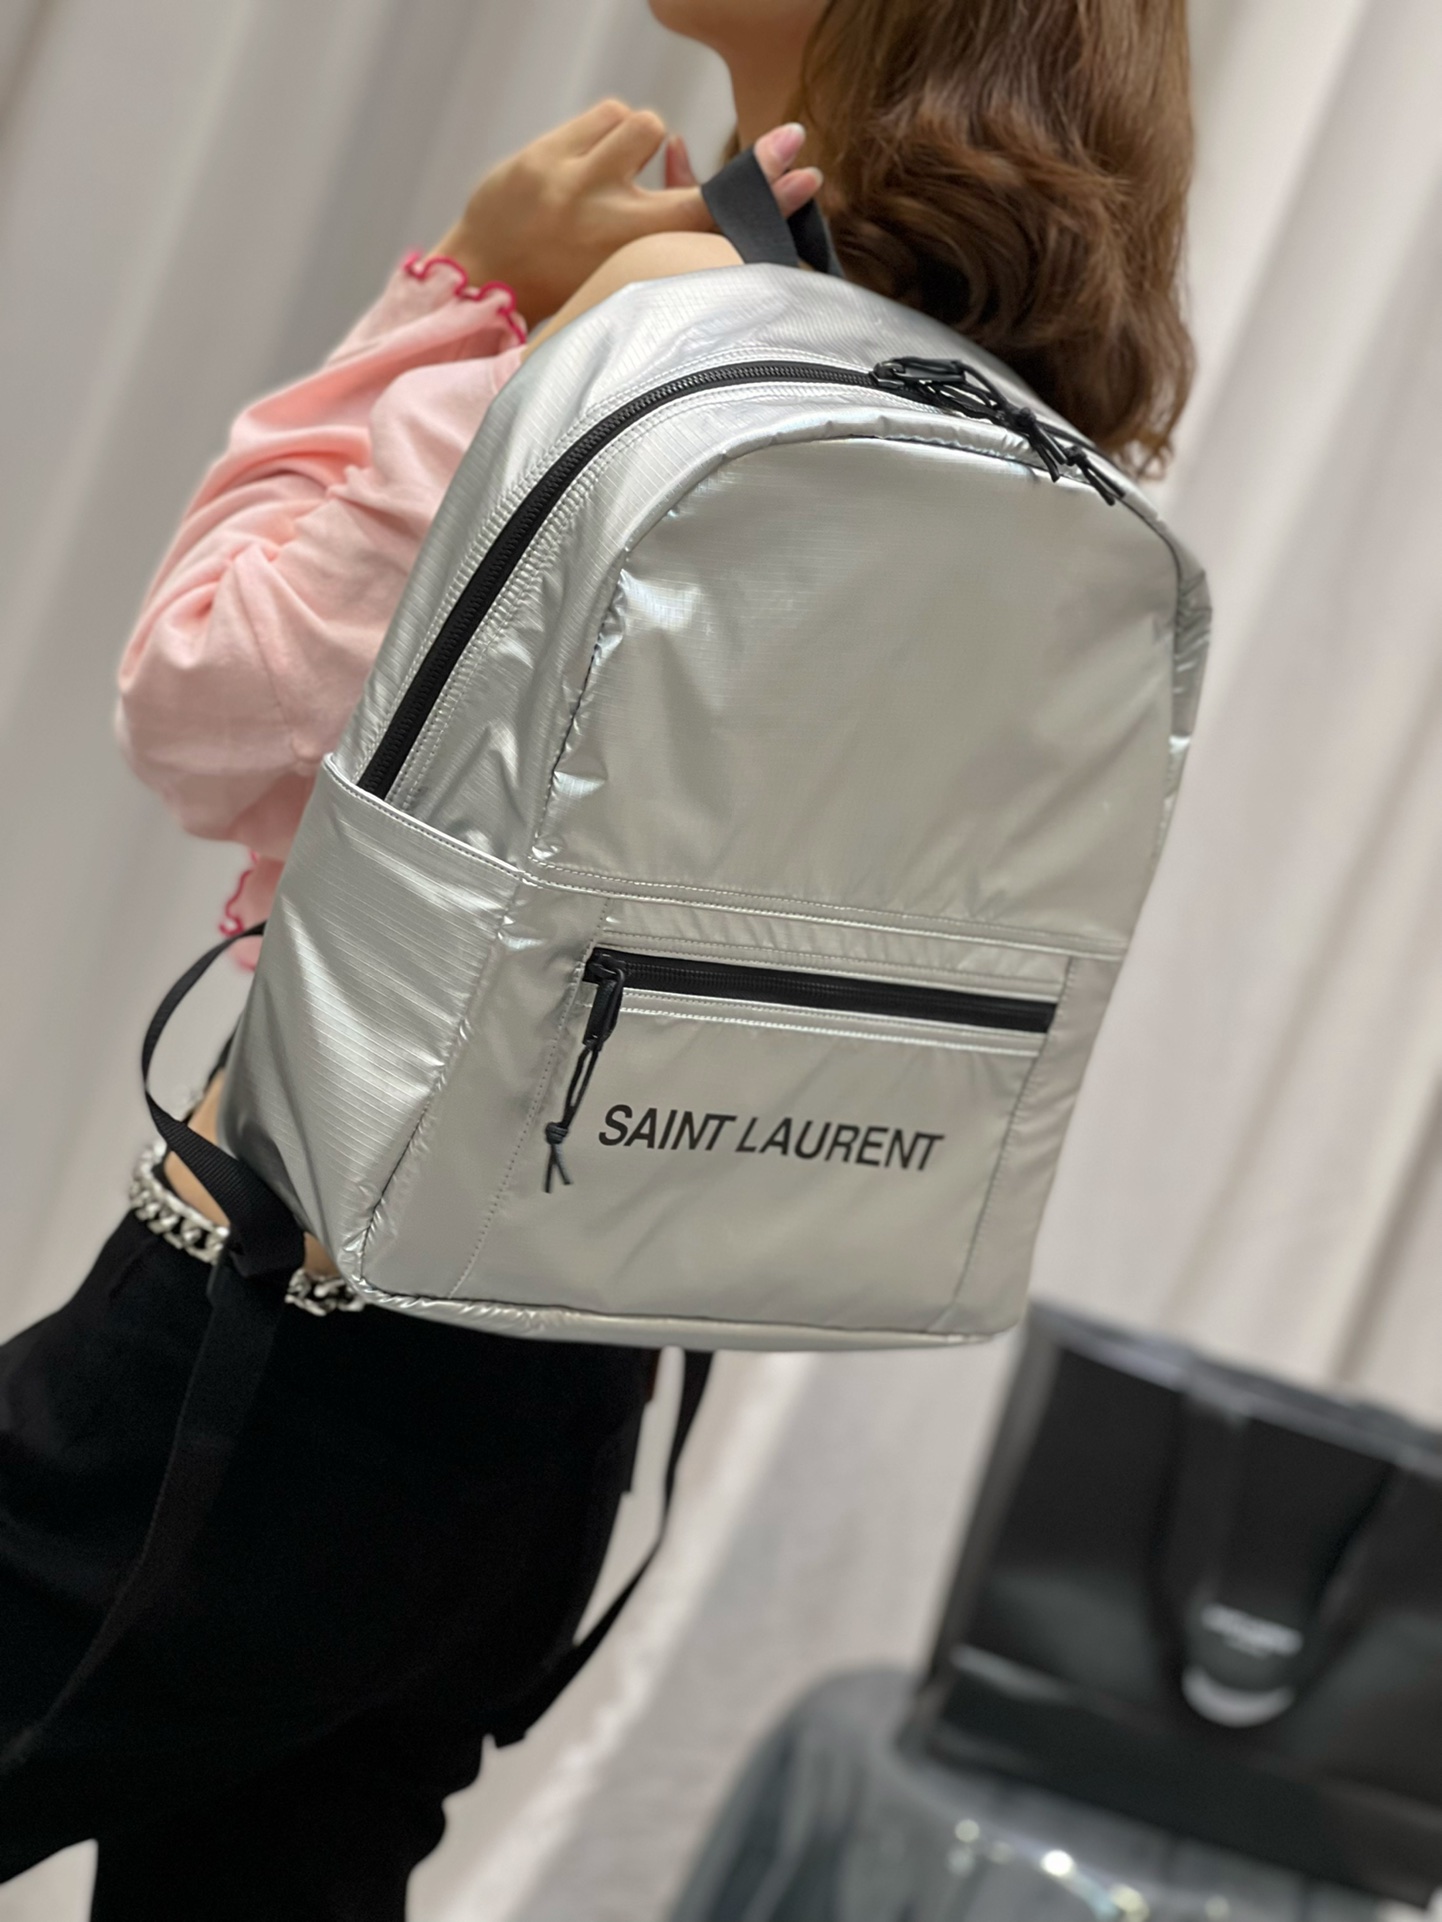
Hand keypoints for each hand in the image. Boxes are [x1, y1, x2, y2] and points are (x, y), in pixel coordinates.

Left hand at [434, 105, 820, 323]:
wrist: (478, 281)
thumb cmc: (559, 283)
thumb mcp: (618, 273)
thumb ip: (663, 230)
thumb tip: (691, 155)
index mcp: (631, 266)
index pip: (710, 232)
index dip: (766, 203)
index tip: (806, 173)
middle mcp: (608, 227)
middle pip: (698, 188)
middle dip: (754, 166)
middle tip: (789, 143)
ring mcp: (575, 188)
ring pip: (646, 127)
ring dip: (644, 144)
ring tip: (623, 174)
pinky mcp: (545, 156)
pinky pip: (606, 115)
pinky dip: (609, 131)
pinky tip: (594, 160)